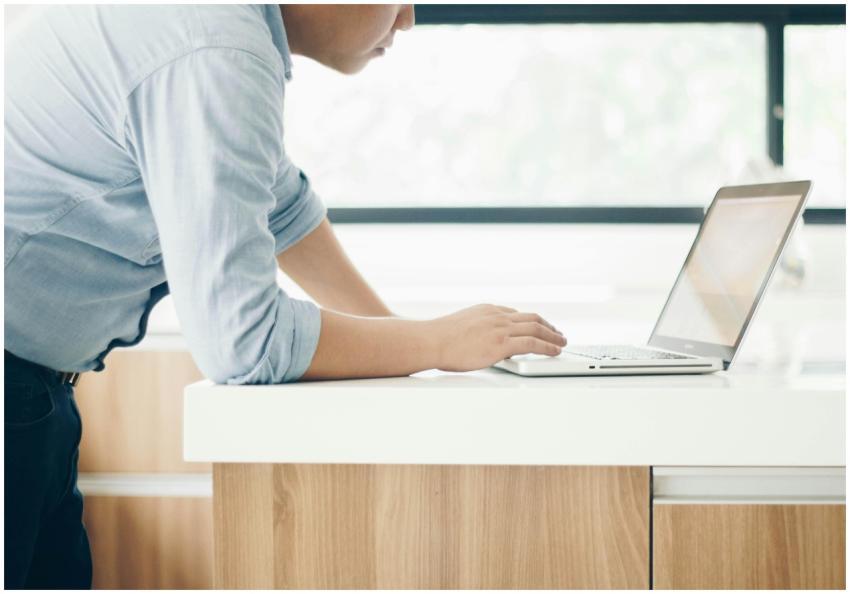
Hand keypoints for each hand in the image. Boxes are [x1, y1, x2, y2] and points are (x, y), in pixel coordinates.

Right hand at [427, 304, 566, 371]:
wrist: (431, 341)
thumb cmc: (439, 338)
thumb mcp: (461, 326)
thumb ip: (476, 329)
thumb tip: (481, 342)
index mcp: (487, 310)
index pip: (515, 313)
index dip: (530, 321)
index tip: (537, 326)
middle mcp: (497, 315)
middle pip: (531, 317)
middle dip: (547, 325)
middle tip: (557, 333)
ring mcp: (500, 328)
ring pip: (536, 328)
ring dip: (553, 335)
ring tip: (562, 342)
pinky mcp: (501, 343)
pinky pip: (532, 343)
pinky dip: (547, 346)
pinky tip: (555, 350)